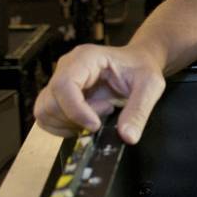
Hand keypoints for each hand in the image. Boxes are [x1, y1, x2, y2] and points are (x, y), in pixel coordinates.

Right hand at [34, 44, 164, 144]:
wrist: (138, 64)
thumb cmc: (142, 69)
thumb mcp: (150, 86)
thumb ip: (139, 110)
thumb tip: (127, 137)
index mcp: (85, 58)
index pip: (63, 85)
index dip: (75, 110)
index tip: (96, 125)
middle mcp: (65, 68)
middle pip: (50, 103)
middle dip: (76, 119)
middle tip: (107, 111)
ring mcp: (59, 82)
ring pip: (45, 112)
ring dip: (70, 124)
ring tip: (98, 115)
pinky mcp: (59, 96)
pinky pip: (48, 119)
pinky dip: (65, 128)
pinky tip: (88, 121)